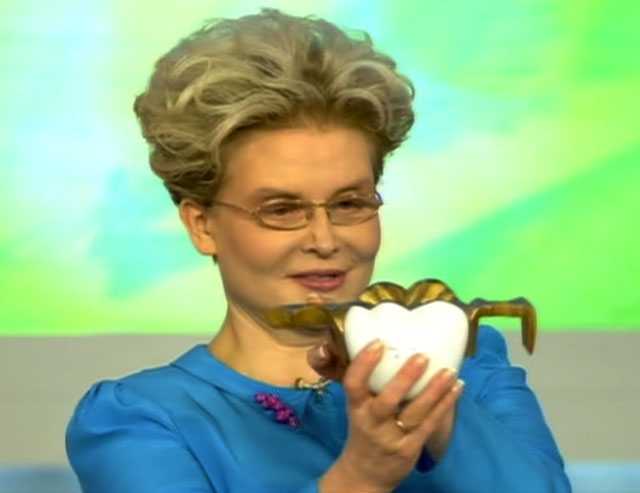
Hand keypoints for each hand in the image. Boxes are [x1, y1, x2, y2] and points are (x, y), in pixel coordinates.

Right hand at [319, 340, 462, 491]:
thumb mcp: (357, 407)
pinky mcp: (410, 449)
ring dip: (435, 391)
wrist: (365, 473)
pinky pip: (430, 424)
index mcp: (356, 408)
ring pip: (416, 413)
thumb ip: (368, 383)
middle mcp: (372, 423)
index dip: (364, 363)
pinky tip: (457, 388)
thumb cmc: (364, 428)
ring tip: (450, 371)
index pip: (353, 384)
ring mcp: (392, 437)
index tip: (379, 342)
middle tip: (422, 356)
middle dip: (405, 379)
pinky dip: (445, 405)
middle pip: (387, 401)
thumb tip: (389, 344)